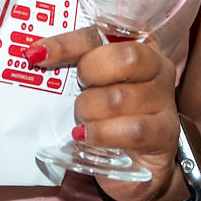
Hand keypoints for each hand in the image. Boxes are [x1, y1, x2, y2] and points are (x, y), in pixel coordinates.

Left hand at [29, 28, 190, 200]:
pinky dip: (102, 134)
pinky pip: (132, 130)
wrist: (135, 165)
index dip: (68, 43)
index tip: (37, 54)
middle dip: (90, 75)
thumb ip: (73, 68)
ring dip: (90, 112)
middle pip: (125, 58)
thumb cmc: (108, 118)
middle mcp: (156, 68)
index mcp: (136, 45)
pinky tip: (86, 137)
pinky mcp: (165, 134)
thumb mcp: (90, 88)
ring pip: (119, 98)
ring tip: (83, 121)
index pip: (100, 35)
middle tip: (80, 92)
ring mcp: (164, 101)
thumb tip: (34, 55)